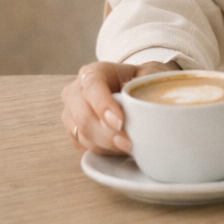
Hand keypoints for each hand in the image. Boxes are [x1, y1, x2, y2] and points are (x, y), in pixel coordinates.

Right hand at [60, 60, 177, 156]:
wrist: (133, 90)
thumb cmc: (141, 81)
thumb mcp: (150, 73)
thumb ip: (150, 79)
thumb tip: (152, 97)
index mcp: (93, 72)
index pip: (92, 86)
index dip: (103, 105)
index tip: (120, 122)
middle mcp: (76, 92)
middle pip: (83, 116)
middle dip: (106, 134)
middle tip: (128, 144)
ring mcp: (71, 114)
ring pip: (82, 135)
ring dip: (106, 146)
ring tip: (129, 148)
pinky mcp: (74, 133)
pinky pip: (83, 147)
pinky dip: (102, 152)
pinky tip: (120, 151)